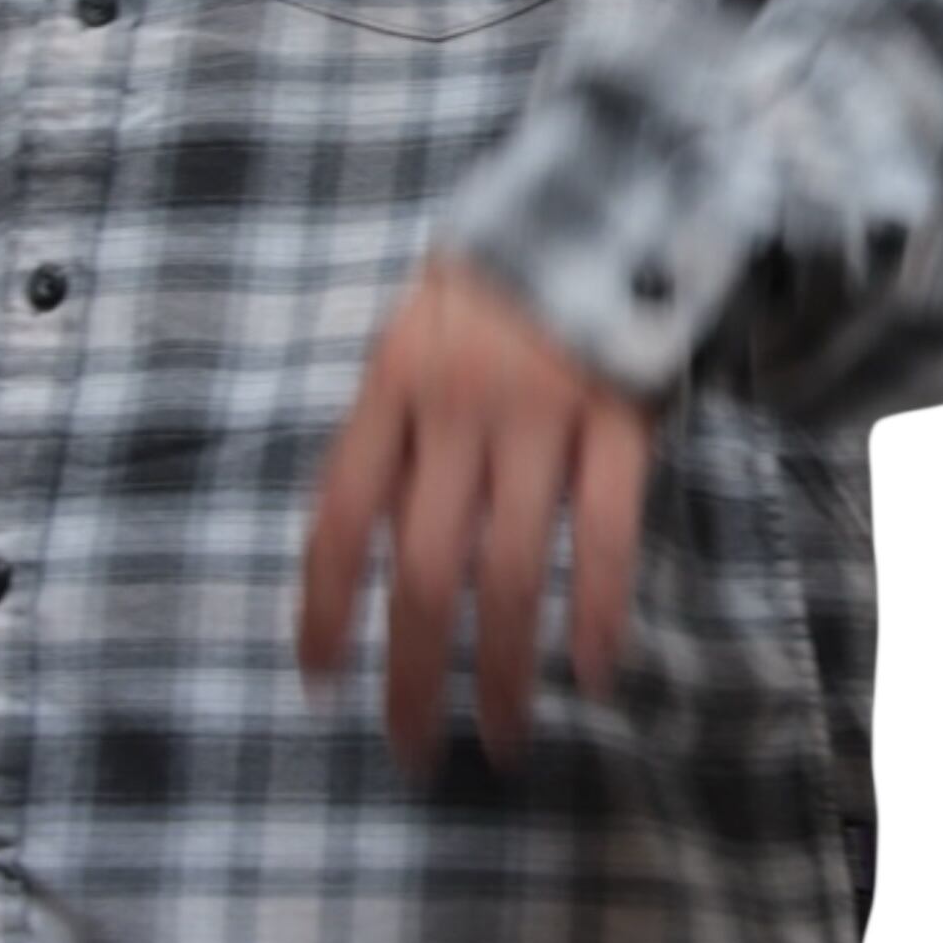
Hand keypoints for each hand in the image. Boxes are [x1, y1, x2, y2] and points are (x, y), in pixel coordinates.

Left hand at [297, 251, 654, 777]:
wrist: (606, 189)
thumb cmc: (497, 285)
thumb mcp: (418, 335)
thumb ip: (395, 432)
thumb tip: (364, 558)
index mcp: (392, 384)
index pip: (339, 516)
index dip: (324, 609)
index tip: (320, 685)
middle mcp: (457, 405)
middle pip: (422, 569)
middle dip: (411, 675)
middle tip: (410, 753)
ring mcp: (543, 413)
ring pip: (511, 571)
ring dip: (502, 672)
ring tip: (500, 745)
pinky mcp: (622, 416)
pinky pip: (607, 535)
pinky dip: (599, 615)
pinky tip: (594, 678)